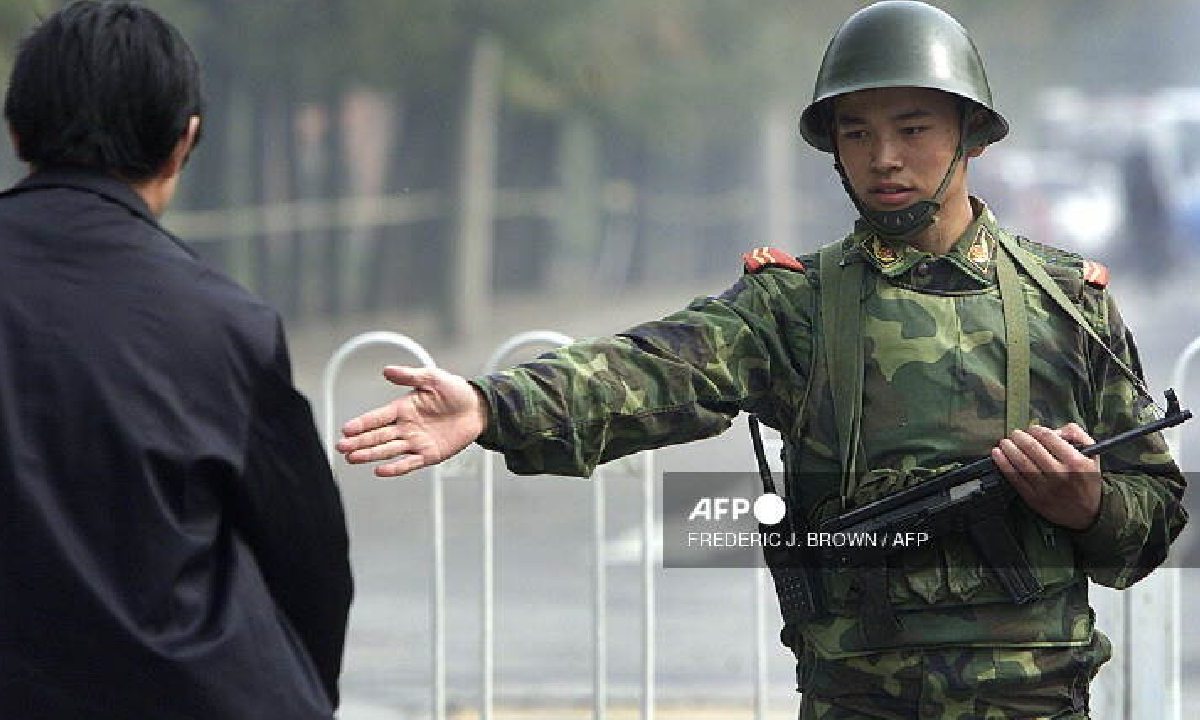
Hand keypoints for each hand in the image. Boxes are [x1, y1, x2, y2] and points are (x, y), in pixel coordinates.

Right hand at [336, 366, 487, 476]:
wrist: (479, 408)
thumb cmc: (455, 391)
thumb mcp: (433, 378)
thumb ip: (411, 375)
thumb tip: (386, 370)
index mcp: (403, 408)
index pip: (377, 417)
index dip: (362, 423)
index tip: (346, 429)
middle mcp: (405, 427)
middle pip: (377, 436)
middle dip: (358, 442)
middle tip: (340, 447)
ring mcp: (416, 442)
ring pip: (388, 450)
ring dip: (370, 455)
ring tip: (353, 458)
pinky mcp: (429, 455)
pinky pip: (409, 463)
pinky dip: (395, 468)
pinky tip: (380, 470)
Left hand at [991, 423, 1101, 530]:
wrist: (1086, 514)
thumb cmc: (1086, 480)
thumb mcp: (1092, 455)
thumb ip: (1077, 435)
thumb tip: (1056, 429)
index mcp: (1076, 462)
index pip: (1050, 438)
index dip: (1036, 430)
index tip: (1032, 429)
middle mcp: (1060, 475)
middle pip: (1033, 449)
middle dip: (1020, 437)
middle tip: (1015, 433)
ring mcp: (1045, 488)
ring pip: (1021, 463)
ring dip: (1009, 449)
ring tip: (1004, 442)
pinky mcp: (1033, 498)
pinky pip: (1015, 478)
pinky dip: (1003, 464)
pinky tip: (997, 455)